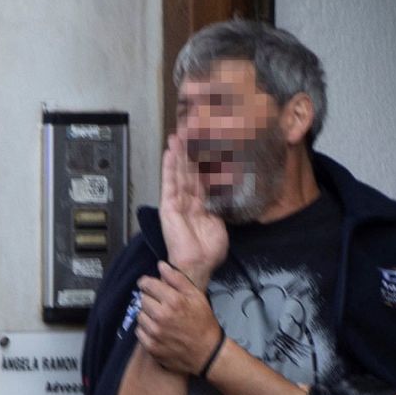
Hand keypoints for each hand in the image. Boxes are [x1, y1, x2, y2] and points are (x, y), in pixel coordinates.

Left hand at [135, 261, 223, 374]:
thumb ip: (177, 279)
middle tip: (160, 304)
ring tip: (160, 318)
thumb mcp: (196, 296)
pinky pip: (139, 331)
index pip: (147, 284)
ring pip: (140, 315)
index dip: (146, 282)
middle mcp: (161, 316)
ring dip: (147, 314)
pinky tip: (158, 330)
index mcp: (173, 301)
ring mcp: (155, 333)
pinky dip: (146, 329)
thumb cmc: (203, 323)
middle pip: (142, 299)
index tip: (148, 284)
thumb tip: (161, 265)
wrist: (207, 353)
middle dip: (149, 299)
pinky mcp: (151, 346)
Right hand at [159, 133, 227, 284]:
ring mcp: (177, 202)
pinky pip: (169, 183)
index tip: (205, 143)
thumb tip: (226, 186)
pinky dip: (169, 167)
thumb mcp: (220, 221)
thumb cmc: (209, 250)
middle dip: (188, 151)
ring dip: (178, 153)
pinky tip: (169, 152)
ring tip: (177, 135)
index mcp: (201, 204)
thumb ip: (220, 204)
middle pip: (188, 171)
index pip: (202, 177)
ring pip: (178, 172)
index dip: (203, 160)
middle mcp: (188, 201)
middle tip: (188, 130)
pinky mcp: (168, 206)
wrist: (199, 263)